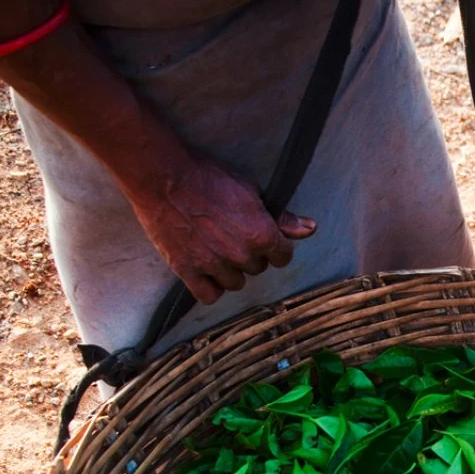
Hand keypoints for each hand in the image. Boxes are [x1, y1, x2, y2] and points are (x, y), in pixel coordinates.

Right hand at [124, 152, 316, 304]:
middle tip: (231, 235)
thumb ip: (282, 218)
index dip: (274, 246)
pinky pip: (208, 295)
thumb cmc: (209, 178)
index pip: (283, 257)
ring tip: (216, 249)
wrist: (164, 178)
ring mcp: (213, 265)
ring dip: (229, 271)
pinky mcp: (187, 271)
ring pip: (235, 283)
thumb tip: (310, 229)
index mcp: (261, 235)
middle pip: (258, 268)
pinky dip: (209, 286)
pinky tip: (205, 270)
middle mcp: (241, 254)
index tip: (261, 236)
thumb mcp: (251, 192)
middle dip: (249, 255)